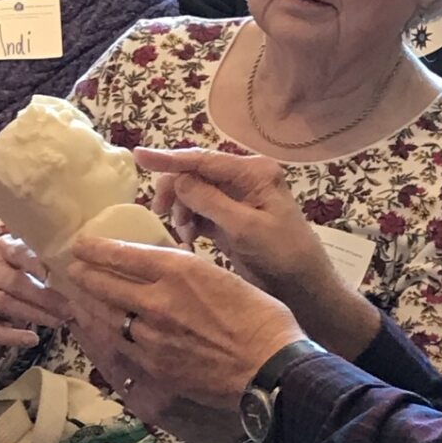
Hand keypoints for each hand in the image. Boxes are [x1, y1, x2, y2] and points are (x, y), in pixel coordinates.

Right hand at [0, 236, 72, 367]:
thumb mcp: (33, 258)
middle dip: (45, 296)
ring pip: (7, 304)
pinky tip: (33, 340)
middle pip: (16, 282)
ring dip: (36, 314)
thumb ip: (50, 258)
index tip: (61, 274)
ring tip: (59, 321)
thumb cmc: (25, 271)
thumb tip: (82, 265)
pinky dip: (15, 337)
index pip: (20, 253)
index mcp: (4, 249)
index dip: (39, 264)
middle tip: (70, 306)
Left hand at [65, 238, 305, 431]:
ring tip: (77, 297)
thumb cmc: (262, 318)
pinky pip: (117, 347)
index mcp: (181, 271)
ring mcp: (152, 338)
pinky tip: (96, 332)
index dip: (98, 249)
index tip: (82, 244)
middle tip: (71, 268)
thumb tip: (172, 268)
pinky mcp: (154, 368)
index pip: (126, 255)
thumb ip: (193, 274)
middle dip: (84, 274)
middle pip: (106, 285)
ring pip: (105, 318)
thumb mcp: (227, 278)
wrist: (270, 369)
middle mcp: (158, 301)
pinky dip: (101, 335)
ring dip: (87, 305)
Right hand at [138, 148, 326, 291]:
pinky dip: (190, 223)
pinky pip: (200, 213)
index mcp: (254, 173)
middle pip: (196, 175)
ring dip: (182, 210)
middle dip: (175, 191)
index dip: (169, 158)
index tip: (138, 156)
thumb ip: (210, 200)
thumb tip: (178, 179)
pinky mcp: (230, 220)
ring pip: (194, 194)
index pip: (205, 159)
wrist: (303, 286)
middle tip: (160, 212)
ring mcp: (237, 200)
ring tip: (184, 233)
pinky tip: (189, 240)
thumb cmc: (282, 254)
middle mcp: (245, 180)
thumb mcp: (245, 227)